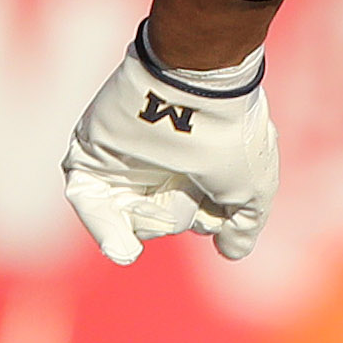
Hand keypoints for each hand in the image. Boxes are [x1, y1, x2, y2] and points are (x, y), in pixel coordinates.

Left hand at [61, 25, 277, 264]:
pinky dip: (103, 229)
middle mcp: (158, 163)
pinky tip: (122, 250)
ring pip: (126, 216)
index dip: (205, 220)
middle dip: (175, 217)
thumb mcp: (253, 188)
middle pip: (160, 220)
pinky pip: (88, 203)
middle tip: (188, 186)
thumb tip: (231, 252)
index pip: (194, 217)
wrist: (192, 90)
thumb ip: (242, 223)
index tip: (213, 208)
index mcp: (197, 167)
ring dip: (144, 223)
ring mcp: (123, 160)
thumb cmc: (231, 137)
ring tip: (153, 202)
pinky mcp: (92, 156)